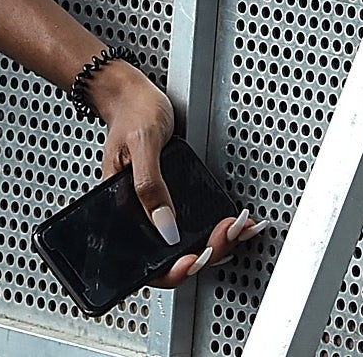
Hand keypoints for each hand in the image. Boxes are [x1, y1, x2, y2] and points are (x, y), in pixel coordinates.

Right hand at [85, 59, 261, 282]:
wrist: (134, 93)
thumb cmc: (132, 112)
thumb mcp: (143, 143)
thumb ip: (150, 185)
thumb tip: (165, 228)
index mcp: (124, 208)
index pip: (146, 260)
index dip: (173, 269)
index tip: (196, 258)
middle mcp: (141, 213)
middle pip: (172, 255)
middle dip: (205, 252)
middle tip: (228, 234)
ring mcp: (159, 207)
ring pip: (187, 243)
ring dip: (216, 243)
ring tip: (238, 229)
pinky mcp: (173, 198)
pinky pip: (194, 223)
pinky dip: (218, 227)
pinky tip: (234, 223)